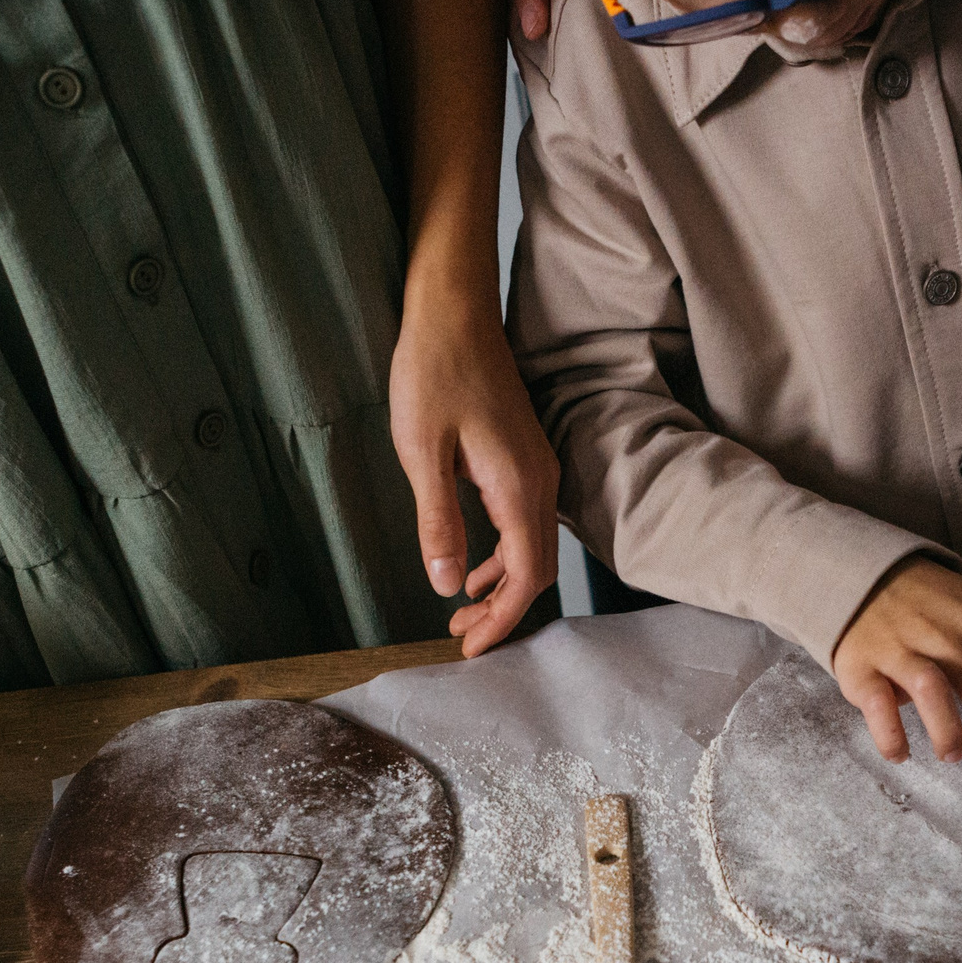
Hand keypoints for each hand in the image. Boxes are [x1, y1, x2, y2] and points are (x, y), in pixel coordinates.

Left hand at [388, 293, 559, 656]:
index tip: (472, 650)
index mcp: (518, 487)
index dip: (502, 619)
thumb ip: (438, 521)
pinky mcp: (523, 458)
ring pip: (531, 547)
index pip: (527, 576)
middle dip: (501, 610)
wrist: (453, 312)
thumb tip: (444, 585)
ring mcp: (535, 468)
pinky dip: (501, 554)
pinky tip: (470, 565)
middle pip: (536, 569)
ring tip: (460, 611)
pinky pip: (523, 522)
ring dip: (500, 584)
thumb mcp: (422, 452)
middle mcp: (539, 481)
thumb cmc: (433, 373)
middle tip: (460, 639)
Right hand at [833, 559, 961, 796]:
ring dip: (945, 726)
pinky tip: (900, 755)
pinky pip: (876, 701)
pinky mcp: (863, 667)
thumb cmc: (933, 604)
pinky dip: (888, 731)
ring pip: (931, 689)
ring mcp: (903, 652)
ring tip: (955, 757)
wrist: (863, 577)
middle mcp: (948, 642)